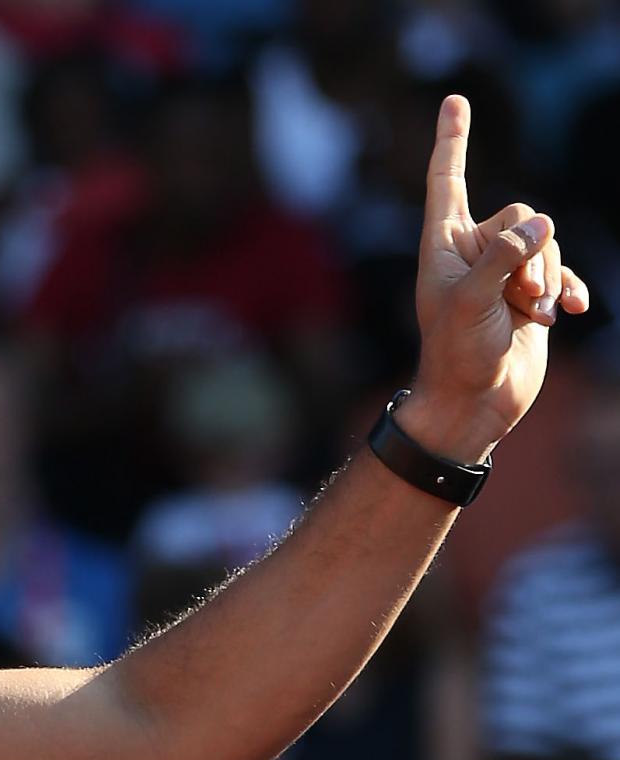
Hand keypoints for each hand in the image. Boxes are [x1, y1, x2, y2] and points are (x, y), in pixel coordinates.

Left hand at [399, 94, 591, 464]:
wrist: (475, 404)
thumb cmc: (457, 356)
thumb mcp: (470, 302)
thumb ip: (503, 257)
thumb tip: (542, 224)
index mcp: (443, 247)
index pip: (446, 183)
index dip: (451, 142)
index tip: (453, 101)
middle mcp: (473, 252)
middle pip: (522, 214)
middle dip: (530, 253)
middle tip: (518, 297)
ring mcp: (505, 271)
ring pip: (546, 240)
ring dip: (546, 276)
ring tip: (530, 313)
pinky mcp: (531, 292)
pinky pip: (562, 268)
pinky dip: (567, 287)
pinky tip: (568, 313)